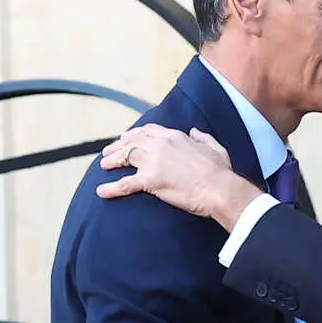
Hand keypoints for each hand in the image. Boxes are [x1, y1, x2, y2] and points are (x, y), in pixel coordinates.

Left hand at [95, 125, 260, 228]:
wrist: (219, 188)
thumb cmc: (220, 171)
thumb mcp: (214, 147)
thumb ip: (202, 137)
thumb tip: (195, 132)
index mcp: (173, 136)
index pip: (147, 131)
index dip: (134, 134)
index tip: (127, 138)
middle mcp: (160, 145)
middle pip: (131, 142)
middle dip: (118, 146)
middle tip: (109, 152)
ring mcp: (153, 162)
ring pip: (124, 157)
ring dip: (112, 161)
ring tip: (103, 166)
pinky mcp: (150, 181)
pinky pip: (125, 184)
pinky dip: (111, 188)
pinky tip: (101, 192)